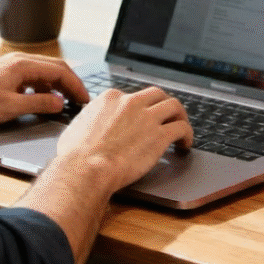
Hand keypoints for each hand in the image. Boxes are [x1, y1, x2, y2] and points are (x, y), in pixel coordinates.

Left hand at [0, 53, 89, 126]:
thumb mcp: (11, 107)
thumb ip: (39, 104)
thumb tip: (60, 103)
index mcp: (23, 65)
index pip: (60, 71)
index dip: (76, 86)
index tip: (84, 99)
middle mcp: (18, 61)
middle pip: (54, 69)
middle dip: (70, 84)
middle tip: (80, 101)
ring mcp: (10, 67)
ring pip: (42, 73)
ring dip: (56, 87)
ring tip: (64, 103)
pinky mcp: (4, 75)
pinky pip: (30, 78)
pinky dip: (41, 88)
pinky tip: (40, 101)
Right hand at [56, 86, 192, 193]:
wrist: (85, 168)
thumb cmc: (75, 155)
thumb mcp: (78, 127)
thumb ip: (90, 122)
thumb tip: (89, 128)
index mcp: (110, 99)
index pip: (132, 96)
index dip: (141, 107)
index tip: (143, 117)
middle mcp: (131, 103)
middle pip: (157, 94)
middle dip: (164, 104)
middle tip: (168, 116)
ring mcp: (147, 118)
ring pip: (174, 106)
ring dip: (181, 116)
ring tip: (182, 128)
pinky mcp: (160, 135)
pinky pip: (182, 128)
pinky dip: (188, 135)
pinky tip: (185, 144)